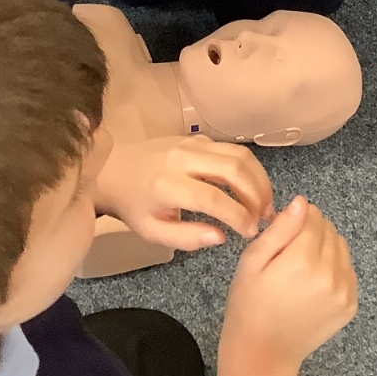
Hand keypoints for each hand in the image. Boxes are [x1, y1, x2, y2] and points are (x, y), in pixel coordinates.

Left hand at [94, 135, 274, 251]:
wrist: (111, 168)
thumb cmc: (132, 204)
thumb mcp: (152, 231)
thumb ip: (187, 238)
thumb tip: (221, 237)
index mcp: (167, 185)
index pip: (213, 198)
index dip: (238, 215)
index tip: (251, 231)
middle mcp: (182, 158)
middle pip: (233, 169)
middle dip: (257, 194)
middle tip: (265, 217)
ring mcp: (190, 143)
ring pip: (238, 154)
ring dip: (258, 178)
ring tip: (264, 203)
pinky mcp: (196, 137)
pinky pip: (230, 149)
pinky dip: (248, 168)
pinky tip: (249, 188)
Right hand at [217, 197, 357, 375]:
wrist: (264, 352)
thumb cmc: (250, 304)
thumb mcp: (252, 261)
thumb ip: (280, 229)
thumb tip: (302, 203)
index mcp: (303, 261)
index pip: (313, 217)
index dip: (299, 217)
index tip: (285, 228)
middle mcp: (329, 275)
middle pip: (329, 230)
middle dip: (312, 230)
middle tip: (290, 249)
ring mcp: (344, 292)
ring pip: (341, 247)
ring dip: (325, 246)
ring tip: (302, 264)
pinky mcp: (350, 305)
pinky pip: (348, 270)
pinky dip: (334, 266)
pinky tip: (313, 280)